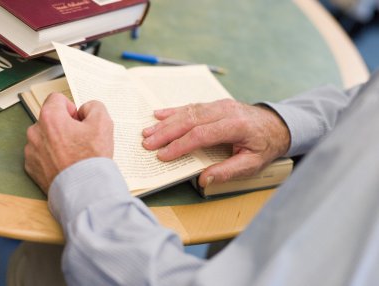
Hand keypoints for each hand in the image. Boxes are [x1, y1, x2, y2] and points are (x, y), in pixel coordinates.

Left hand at [24, 93, 113, 193]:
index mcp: (50, 118)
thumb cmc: (91, 158)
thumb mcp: (104, 123)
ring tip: (75, 155)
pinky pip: (42, 156)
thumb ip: (95, 107)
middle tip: (81, 140)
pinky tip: (67, 165)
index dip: (72, 108)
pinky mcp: (32, 168)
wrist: (84, 190)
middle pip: (51, 120)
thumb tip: (86, 110)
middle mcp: (36, 132)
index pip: (57, 99)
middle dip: (65, 126)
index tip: (80, 122)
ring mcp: (32, 151)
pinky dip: (53, 158)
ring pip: (46, 138)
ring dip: (58, 142)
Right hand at [142, 99, 289, 186]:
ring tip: (148, 131)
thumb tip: (204, 179)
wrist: (277, 125)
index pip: (201, 135)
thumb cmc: (264, 146)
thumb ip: (228, 170)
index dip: (180, 145)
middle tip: (147, 142)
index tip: (163, 155)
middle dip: (166, 132)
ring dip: (166, 122)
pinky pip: (192, 106)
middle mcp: (225, 111)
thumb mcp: (253, 164)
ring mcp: (220, 105)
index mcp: (235, 126)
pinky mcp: (215, 104)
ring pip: (188, 112)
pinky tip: (159, 114)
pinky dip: (174, 111)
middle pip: (190, 120)